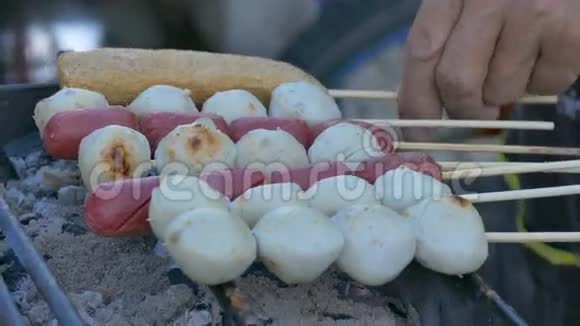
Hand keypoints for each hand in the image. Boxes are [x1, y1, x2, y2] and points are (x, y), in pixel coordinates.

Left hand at [398, 0, 579, 137]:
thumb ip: (444, 40)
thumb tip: (423, 106)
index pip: (422, 52)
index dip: (415, 99)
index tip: (417, 130)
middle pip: (458, 82)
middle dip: (464, 110)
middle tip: (476, 112)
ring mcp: (535, 14)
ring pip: (502, 91)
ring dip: (505, 93)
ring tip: (518, 61)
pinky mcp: (572, 32)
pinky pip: (547, 86)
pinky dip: (544, 82)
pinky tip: (547, 53)